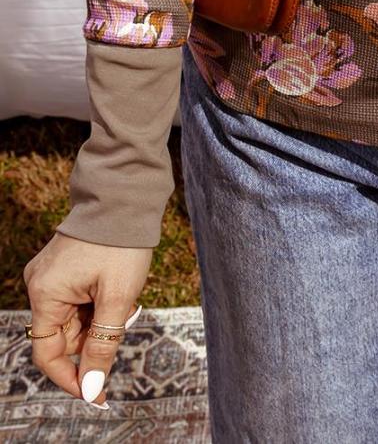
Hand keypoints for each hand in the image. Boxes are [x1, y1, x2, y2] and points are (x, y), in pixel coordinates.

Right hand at [23, 231, 151, 408]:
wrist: (126, 195)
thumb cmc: (122, 243)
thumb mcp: (117, 298)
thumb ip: (102, 345)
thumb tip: (91, 389)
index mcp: (45, 294)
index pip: (48, 355)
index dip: (72, 378)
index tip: (99, 394)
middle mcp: (40, 285)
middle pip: (63, 336)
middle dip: (95, 338)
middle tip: (124, 320)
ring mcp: (50, 275)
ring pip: (73, 319)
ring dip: (99, 320)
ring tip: (124, 297)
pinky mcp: (62, 268)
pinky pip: (76, 301)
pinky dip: (97, 304)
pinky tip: (116, 288)